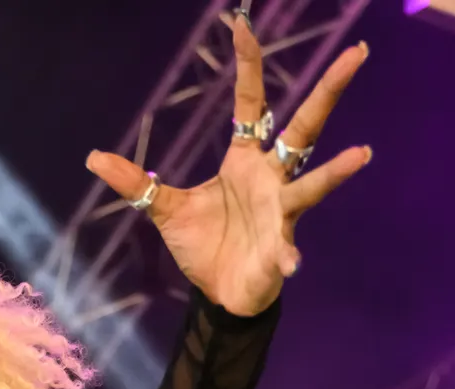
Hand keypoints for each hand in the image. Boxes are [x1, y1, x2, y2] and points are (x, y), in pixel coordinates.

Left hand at [87, 16, 370, 316]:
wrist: (220, 295)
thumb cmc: (204, 247)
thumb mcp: (164, 211)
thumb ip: (135, 184)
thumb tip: (93, 157)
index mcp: (245, 159)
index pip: (250, 102)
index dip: (248, 65)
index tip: (241, 24)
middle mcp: (271, 177)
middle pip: (305, 124)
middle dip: (329, 89)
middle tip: (358, 53)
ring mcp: (280, 212)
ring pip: (311, 184)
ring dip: (335, 172)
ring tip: (361, 155)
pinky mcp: (278, 250)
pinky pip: (286, 250)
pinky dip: (288, 257)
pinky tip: (292, 263)